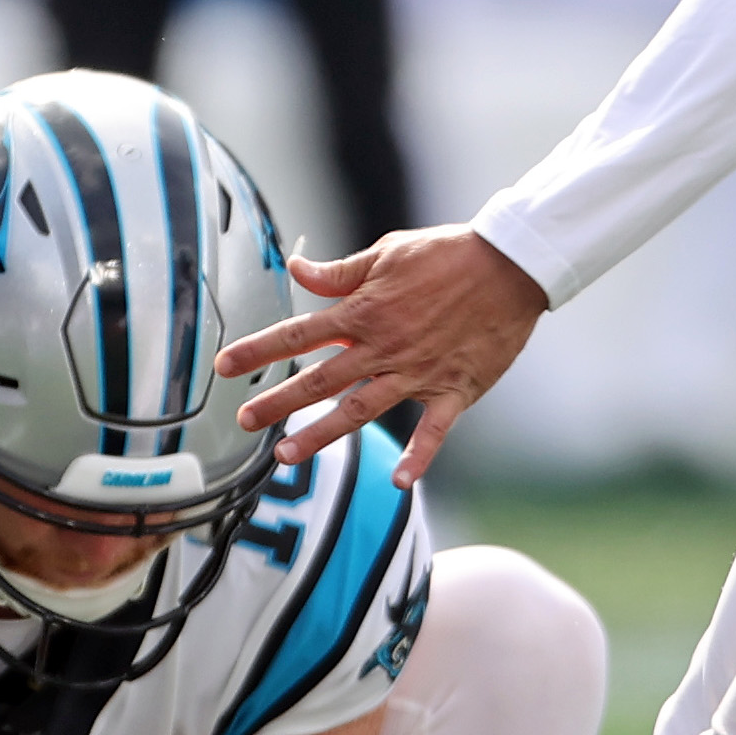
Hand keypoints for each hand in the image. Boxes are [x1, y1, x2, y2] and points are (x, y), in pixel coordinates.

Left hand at [218, 224, 549, 481]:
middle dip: (278, 401)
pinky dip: (419, 456)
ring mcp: (418, 371)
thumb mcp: (387, 252)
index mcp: (364, 311)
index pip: (299, 332)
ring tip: (287, 455)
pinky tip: (400, 482)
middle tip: (244, 421)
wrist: (511, 265)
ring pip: (361, 409)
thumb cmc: (448, 254)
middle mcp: (384, 346)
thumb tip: (297, 269)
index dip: (259, 349)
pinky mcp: (454, 389)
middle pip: (320, 379)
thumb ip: (339, 272)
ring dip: (322, 433)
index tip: (224, 366)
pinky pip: (434, 430)